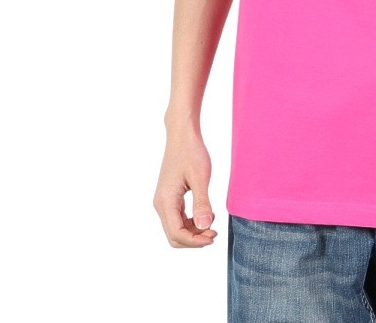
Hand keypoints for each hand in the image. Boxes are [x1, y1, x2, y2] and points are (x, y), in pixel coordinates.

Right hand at [153, 128, 217, 247]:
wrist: (182, 135)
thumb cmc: (192, 152)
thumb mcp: (200, 178)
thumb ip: (202, 203)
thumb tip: (205, 227)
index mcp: (166, 201)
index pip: (177, 234)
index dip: (195, 241)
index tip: (214, 236)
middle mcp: (161, 204)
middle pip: (174, 236)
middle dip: (194, 239)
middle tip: (214, 233)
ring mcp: (164, 201)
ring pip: (176, 228)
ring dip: (193, 232)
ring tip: (212, 223)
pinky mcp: (169, 197)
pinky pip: (178, 218)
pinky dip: (191, 222)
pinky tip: (205, 214)